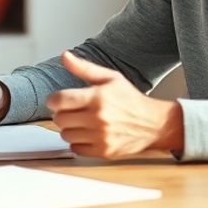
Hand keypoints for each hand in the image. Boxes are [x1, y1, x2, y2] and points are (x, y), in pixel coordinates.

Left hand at [46, 50, 183, 157]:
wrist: (153, 124)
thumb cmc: (130, 99)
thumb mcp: (110, 78)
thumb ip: (84, 67)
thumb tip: (65, 56)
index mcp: (98, 97)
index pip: (60, 100)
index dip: (53, 100)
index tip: (56, 100)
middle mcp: (98, 118)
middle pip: (59, 119)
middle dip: (61, 113)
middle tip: (70, 111)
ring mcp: (101, 136)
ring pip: (65, 135)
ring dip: (69, 128)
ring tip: (80, 122)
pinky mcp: (103, 151)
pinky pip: (75, 149)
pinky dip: (77, 142)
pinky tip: (87, 134)